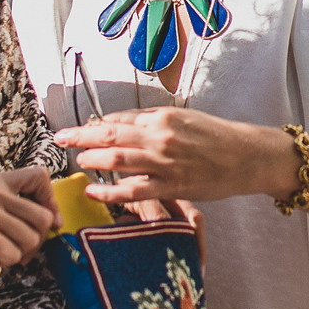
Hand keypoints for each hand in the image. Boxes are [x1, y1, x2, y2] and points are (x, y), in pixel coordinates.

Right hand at [0, 164, 58, 281]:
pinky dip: (0, 263)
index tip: (48, 222)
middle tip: (16, 251)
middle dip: (35, 241)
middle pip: (43, 218)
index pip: (40, 175)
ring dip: (16, 255)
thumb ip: (8, 206)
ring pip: (31, 240)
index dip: (50, 201)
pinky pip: (13, 255)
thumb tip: (50, 222)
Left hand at [57, 107, 308, 214]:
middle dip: (80, 138)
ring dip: (92, 160)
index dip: (94, 125)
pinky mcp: (172, 187)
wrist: (247, 156)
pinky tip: (93, 190)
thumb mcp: (184, 117)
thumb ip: (152, 120)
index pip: (119, 119)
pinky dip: (110, 191)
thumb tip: (119, 123)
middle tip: (61, 140)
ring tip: (77, 161)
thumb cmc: (217, 136)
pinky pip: (133, 191)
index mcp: (162, 118)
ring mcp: (164, 164)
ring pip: (117, 160)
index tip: (78, 130)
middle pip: (110, 136)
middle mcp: (160, 138)